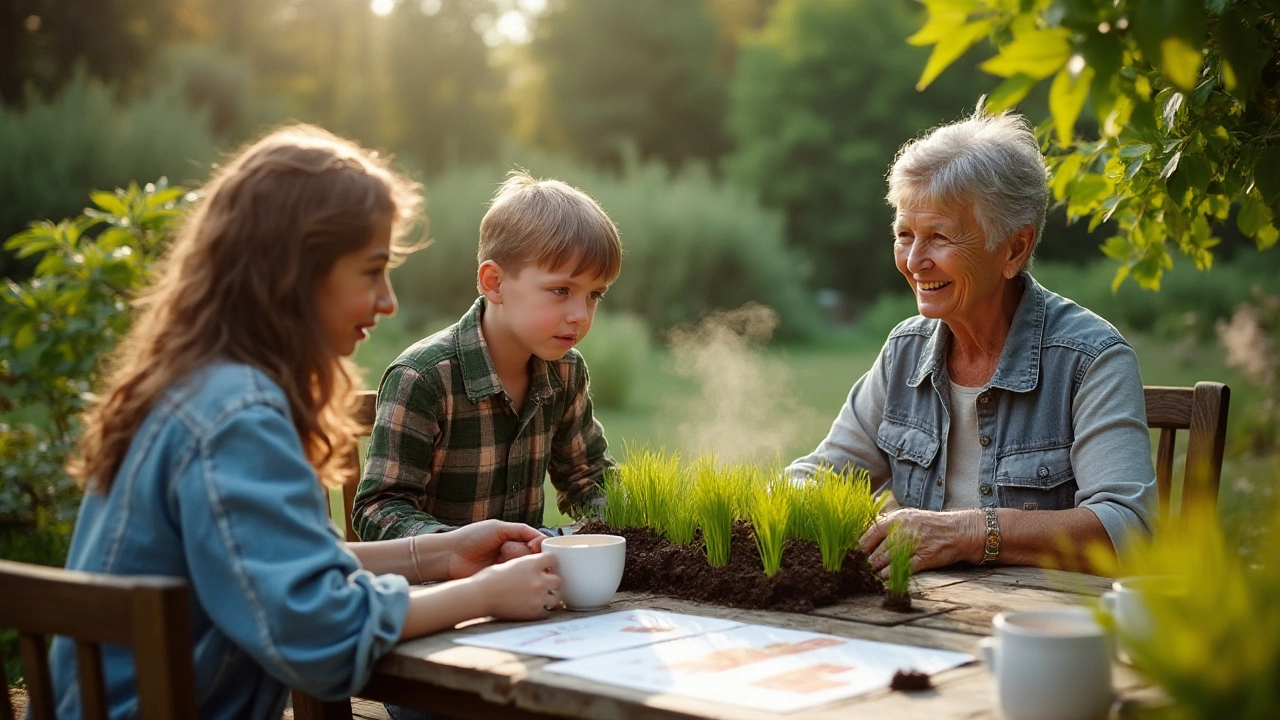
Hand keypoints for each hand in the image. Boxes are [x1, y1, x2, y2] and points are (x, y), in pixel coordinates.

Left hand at [445, 520, 545, 579]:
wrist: (450, 555)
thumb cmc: (471, 537)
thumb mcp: (498, 528)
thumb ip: (521, 530)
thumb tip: (542, 539)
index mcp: (512, 539)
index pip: (534, 542)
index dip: (538, 544)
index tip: (535, 546)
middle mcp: (511, 554)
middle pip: (532, 555)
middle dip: (523, 551)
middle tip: (506, 548)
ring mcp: (506, 567)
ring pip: (525, 566)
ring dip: (516, 560)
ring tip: (501, 554)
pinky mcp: (500, 580)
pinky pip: (514, 577)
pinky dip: (514, 572)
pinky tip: (504, 567)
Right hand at [472, 553, 562, 619]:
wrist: (480, 596)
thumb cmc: (489, 579)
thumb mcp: (510, 565)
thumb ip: (526, 566)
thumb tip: (536, 569)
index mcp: (532, 563)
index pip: (553, 558)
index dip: (550, 563)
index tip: (548, 567)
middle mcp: (538, 579)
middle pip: (558, 580)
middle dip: (552, 583)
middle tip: (544, 586)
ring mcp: (538, 596)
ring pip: (556, 597)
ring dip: (549, 597)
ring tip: (540, 599)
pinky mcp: (534, 612)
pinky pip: (547, 612)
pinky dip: (542, 610)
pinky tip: (532, 608)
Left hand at [859, 508, 982, 579]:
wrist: (959, 530)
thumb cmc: (931, 525)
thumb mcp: (909, 517)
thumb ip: (890, 524)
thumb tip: (868, 535)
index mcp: (898, 518)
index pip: (872, 532)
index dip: (861, 545)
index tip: (853, 553)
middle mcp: (905, 530)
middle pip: (879, 549)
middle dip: (868, 560)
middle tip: (860, 568)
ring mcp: (915, 544)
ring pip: (888, 559)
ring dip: (877, 569)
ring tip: (869, 574)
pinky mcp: (925, 557)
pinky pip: (903, 568)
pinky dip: (891, 575)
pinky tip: (884, 578)